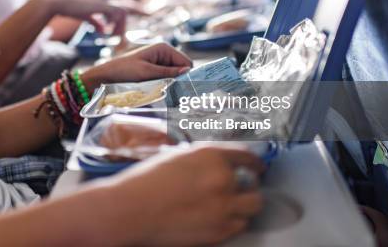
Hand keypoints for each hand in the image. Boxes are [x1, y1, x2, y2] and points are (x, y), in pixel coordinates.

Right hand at [39, 0, 143, 35]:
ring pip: (123, 12)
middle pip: (121, 10)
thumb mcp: (85, 15)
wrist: (58, 0)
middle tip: (116, 37)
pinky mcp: (104, 3)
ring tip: (114, 37)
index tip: (111, 32)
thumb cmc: (68, 7)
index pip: (115, 9)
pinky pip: (119, 14)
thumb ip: (95, 21)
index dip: (116, 22)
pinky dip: (117, 25)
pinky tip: (108, 32)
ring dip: (120, 26)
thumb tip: (102, 29)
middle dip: (121, 25)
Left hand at [81, 43, 191, 91]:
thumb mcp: (147, 72)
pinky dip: (166, 84)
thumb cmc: (124, 70)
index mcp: (163, 48)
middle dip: (180, 79)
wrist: (106, 76)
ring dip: (173, 83)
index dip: (188, 74)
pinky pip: (166, 78)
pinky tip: (162, 91)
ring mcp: (159, 61)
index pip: (186, 62)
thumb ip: (168, 73)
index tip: (187, 89)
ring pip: (175, 75)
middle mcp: (163, 53)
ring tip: (168, 93)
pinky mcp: (154, 70)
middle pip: (182, 68)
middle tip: (177, 94)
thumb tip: (188, 71)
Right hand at [104, 146, 264, 245]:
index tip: (257, 166)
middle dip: (248, 186)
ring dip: (243, 205)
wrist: (130, 210)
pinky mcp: (218, 231)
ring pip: (251, 207)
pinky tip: (216, 217)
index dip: (254, 162)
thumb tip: (216, 165)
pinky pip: (238, 226)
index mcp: (211, 156)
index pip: (246, 156)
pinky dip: (232, 221)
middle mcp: (222, 179)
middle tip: (240, 188)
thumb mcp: (175, 157)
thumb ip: (202, 160)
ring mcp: (223, 207)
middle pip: (254, 185)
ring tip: (229, 205)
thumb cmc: (144, 182)